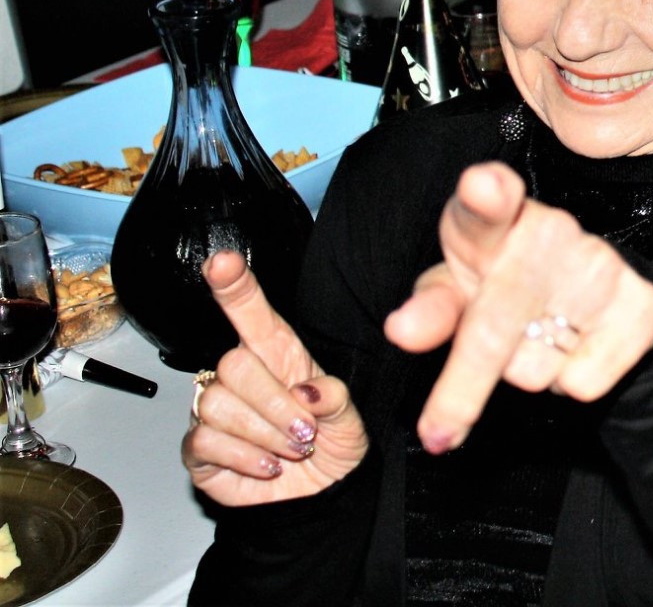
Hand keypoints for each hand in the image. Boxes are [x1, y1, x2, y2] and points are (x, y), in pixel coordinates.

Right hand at [182, 251, 368, 506]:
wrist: (321, 494)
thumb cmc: (332, 442)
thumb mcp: (349, 417)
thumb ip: (333, 397)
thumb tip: (306, 393)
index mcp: (278, 354)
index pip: (250, 312)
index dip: (235, 287)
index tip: (222, 262)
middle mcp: (241, 376)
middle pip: (234, 365)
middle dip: (275, 403)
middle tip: (305, 431)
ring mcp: (214, 410)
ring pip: (218, 405)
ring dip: (264, 434)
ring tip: (291, 449)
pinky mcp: (199, 448)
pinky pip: (207, 442)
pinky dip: (245, 458)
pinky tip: (268, 466)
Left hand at [384, 162, 652, 453]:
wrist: (596, 292)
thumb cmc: (504, 285)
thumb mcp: (458, 293)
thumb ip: (430, 308)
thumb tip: (402, 330)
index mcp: (494, 223)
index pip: (487, 204)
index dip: (486, 195)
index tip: (482, 188)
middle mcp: (552, 232)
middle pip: (494, 329)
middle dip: (461, 391)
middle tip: (439, 432)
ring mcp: (601, 265)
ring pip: (536, 367)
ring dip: (526, 375)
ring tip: (536, 341)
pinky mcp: (641, 302)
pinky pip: (583, 381)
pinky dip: (569, 383)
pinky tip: (573, 348)